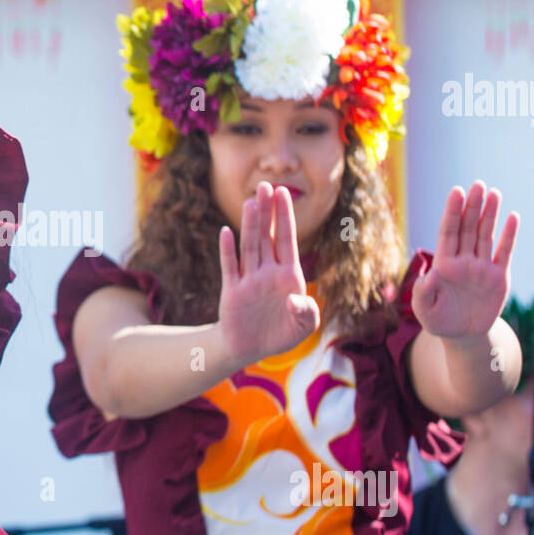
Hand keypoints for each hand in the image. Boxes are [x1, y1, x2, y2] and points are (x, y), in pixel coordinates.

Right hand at [216, 182, 320, 365]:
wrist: (250, 349)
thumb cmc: (280, 334)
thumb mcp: (303, 327)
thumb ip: (307, 313)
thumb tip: (295, 299)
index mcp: (288, 276)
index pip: (287, 240)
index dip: (285, 217)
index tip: (284, 193)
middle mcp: (268, 272)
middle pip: (267, 236)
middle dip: (267, 212)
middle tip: (265, 185)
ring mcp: (249, 280)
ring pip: (250, 246)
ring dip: (250, 225)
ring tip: (251, 201)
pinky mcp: (233, 292)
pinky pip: (230, 268)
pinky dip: (228, 251)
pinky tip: (226, 232)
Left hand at [413, 180, 518, 339]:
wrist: (463, 336)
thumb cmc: (439, 322)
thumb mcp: (425, 312)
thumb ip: (423, 294)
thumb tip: (428, 275)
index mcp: (444, 266)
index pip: (449, 233)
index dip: (452, 212)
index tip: (457, 191)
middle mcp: (463, 262)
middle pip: (468, 228)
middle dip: (473, 207)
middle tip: (478, 184)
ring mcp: (482, 267)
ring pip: (486, 235)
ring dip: (490, 214)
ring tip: (494, 193)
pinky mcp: (499, 277)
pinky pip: (505, 252)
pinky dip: (509, 235)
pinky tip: (513, 217)